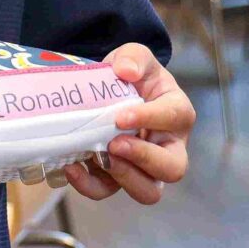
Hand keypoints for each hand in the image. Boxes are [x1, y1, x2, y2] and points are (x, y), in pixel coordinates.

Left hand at [62, 43, 193, 203]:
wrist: (110, 89)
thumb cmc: (131, 75)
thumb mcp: (135, 56)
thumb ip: (134, 57)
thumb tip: (126, 70)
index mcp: (176, 113)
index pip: (174, 118)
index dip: (149, 119)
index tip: (120, 116)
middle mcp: (168, 146)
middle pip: (173, 168)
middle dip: (144, 160)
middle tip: (115, 144)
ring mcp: (143, 167)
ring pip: (148, 191)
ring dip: (123, 178)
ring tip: (98, 157)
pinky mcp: (115, 176)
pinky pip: (107, 191)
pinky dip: (89, 185)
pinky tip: (72, 166)